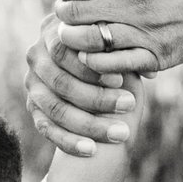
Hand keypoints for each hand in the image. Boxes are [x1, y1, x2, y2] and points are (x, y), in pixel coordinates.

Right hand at [24, 13, 138, 157]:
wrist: (88, 67)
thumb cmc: (110, 49)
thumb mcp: (117, 42)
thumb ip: (128, 50)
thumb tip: (150, 73)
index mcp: (55, 30)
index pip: (66, 50)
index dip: (92, 68)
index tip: (122, 80)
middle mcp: (37, 55)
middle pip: (61, 82)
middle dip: (97, 98)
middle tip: (129, 106)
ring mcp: (32, 82)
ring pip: (55, 109)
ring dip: (89, 124)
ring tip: (121, 134)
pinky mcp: (32, 106)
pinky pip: (46, 128)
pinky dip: (68, 141)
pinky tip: (91, 150)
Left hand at [52, 0, 182, 76]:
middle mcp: (136, 8)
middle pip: (77, 16)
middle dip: (64, 15)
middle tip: (65, 14)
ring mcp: (147, 35)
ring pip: (92, 43)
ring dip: (75, 40)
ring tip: (73, 34)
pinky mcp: (158, 57)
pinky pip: (115, 65)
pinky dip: (97, 63)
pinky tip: (93, 54)